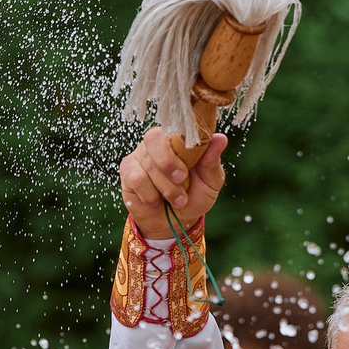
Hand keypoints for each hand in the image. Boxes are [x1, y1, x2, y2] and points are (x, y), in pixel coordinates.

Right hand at [121, 127, 226, 241]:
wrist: (176, 223)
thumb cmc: (194, 197)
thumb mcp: (210, 182)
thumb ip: (212, 161)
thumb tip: (220, 138)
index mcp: (178, 139)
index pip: (174, 125)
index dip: (181, 144)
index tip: (189, 166)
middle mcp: (157, 142)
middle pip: (153, 138)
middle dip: (168, 163)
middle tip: (181, 180)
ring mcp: (140, 155)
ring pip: (147, 164)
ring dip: (165, 187)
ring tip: (176, 199)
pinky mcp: (128, 171)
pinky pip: (136, 179)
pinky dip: (150, 195)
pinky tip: (156, 200)